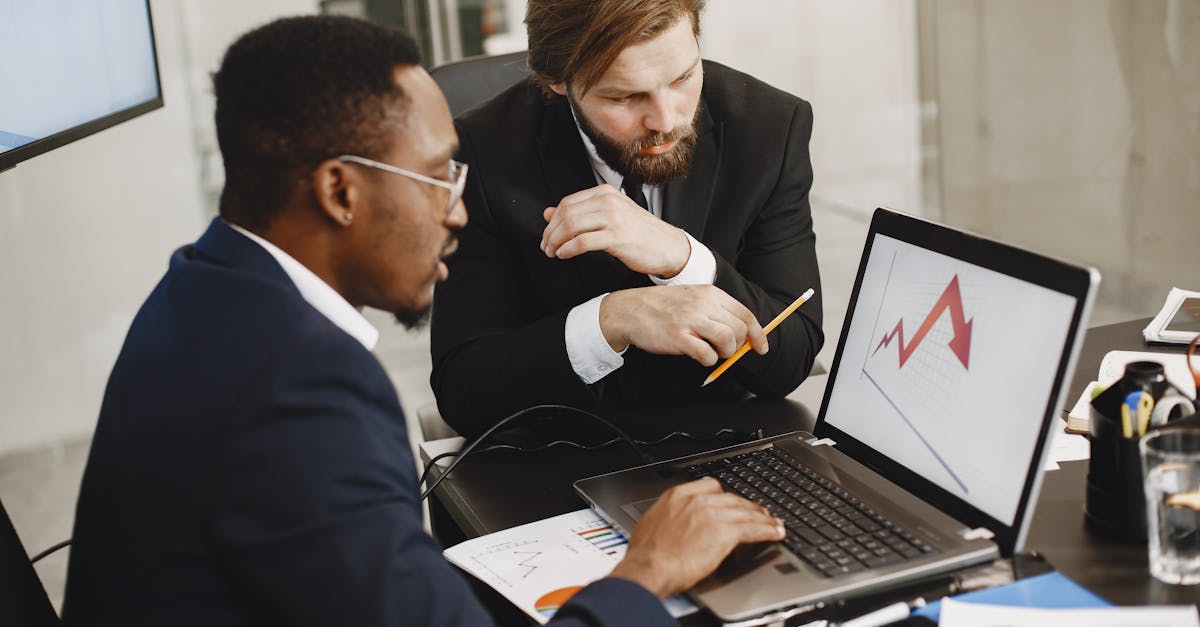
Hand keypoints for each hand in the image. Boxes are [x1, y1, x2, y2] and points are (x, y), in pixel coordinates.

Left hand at [540, 184, 690, 276]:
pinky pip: (582, 242)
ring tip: (553, 252)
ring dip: (556, 242)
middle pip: (566, 214)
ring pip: (571, 226)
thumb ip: (580, 213)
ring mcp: (613, 218)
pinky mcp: (616, 237)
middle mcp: (608, 202)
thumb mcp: (609, 216)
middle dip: (550, 233)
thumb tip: (547, 213)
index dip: (552, 221)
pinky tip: (564, 255)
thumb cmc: (639, 232)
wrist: (667, 246)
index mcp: (605, 193)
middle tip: (546, 246)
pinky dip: (568, 250)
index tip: (547, 235)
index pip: (567, 202)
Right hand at [600, 285, 768, 365]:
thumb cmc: (663, 307)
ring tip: (713, 353)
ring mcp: (690, 320)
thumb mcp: (693, 298)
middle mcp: (703, 304)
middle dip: (739, 346)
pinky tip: (699, 356)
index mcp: (710, 293)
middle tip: (727, 350)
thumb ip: (717, 312)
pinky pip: (707, 355)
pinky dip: (708, 360)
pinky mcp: (679, 337)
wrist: (630, 310)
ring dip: (725, 353)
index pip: (746, 314)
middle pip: (740, 329)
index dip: (758, 334)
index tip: (761, 347)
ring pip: (728, 341)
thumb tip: (744, 333)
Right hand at [608, 478, 784, 598]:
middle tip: (757, 513)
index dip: (725, 495)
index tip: (731, 502)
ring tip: (773, 523)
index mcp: (678, 495)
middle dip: (747, 506)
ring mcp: (713, 514)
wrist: (649, 567)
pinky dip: (767, 530)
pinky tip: (775, 533)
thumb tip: (676, 524)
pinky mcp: (725, 532)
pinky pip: (753, 529)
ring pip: (746, 512)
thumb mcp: (653, 523)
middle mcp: (698, 500)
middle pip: (732, 498)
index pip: (710, 486)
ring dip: (763, 518)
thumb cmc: (646, 553)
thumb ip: (670, 517)